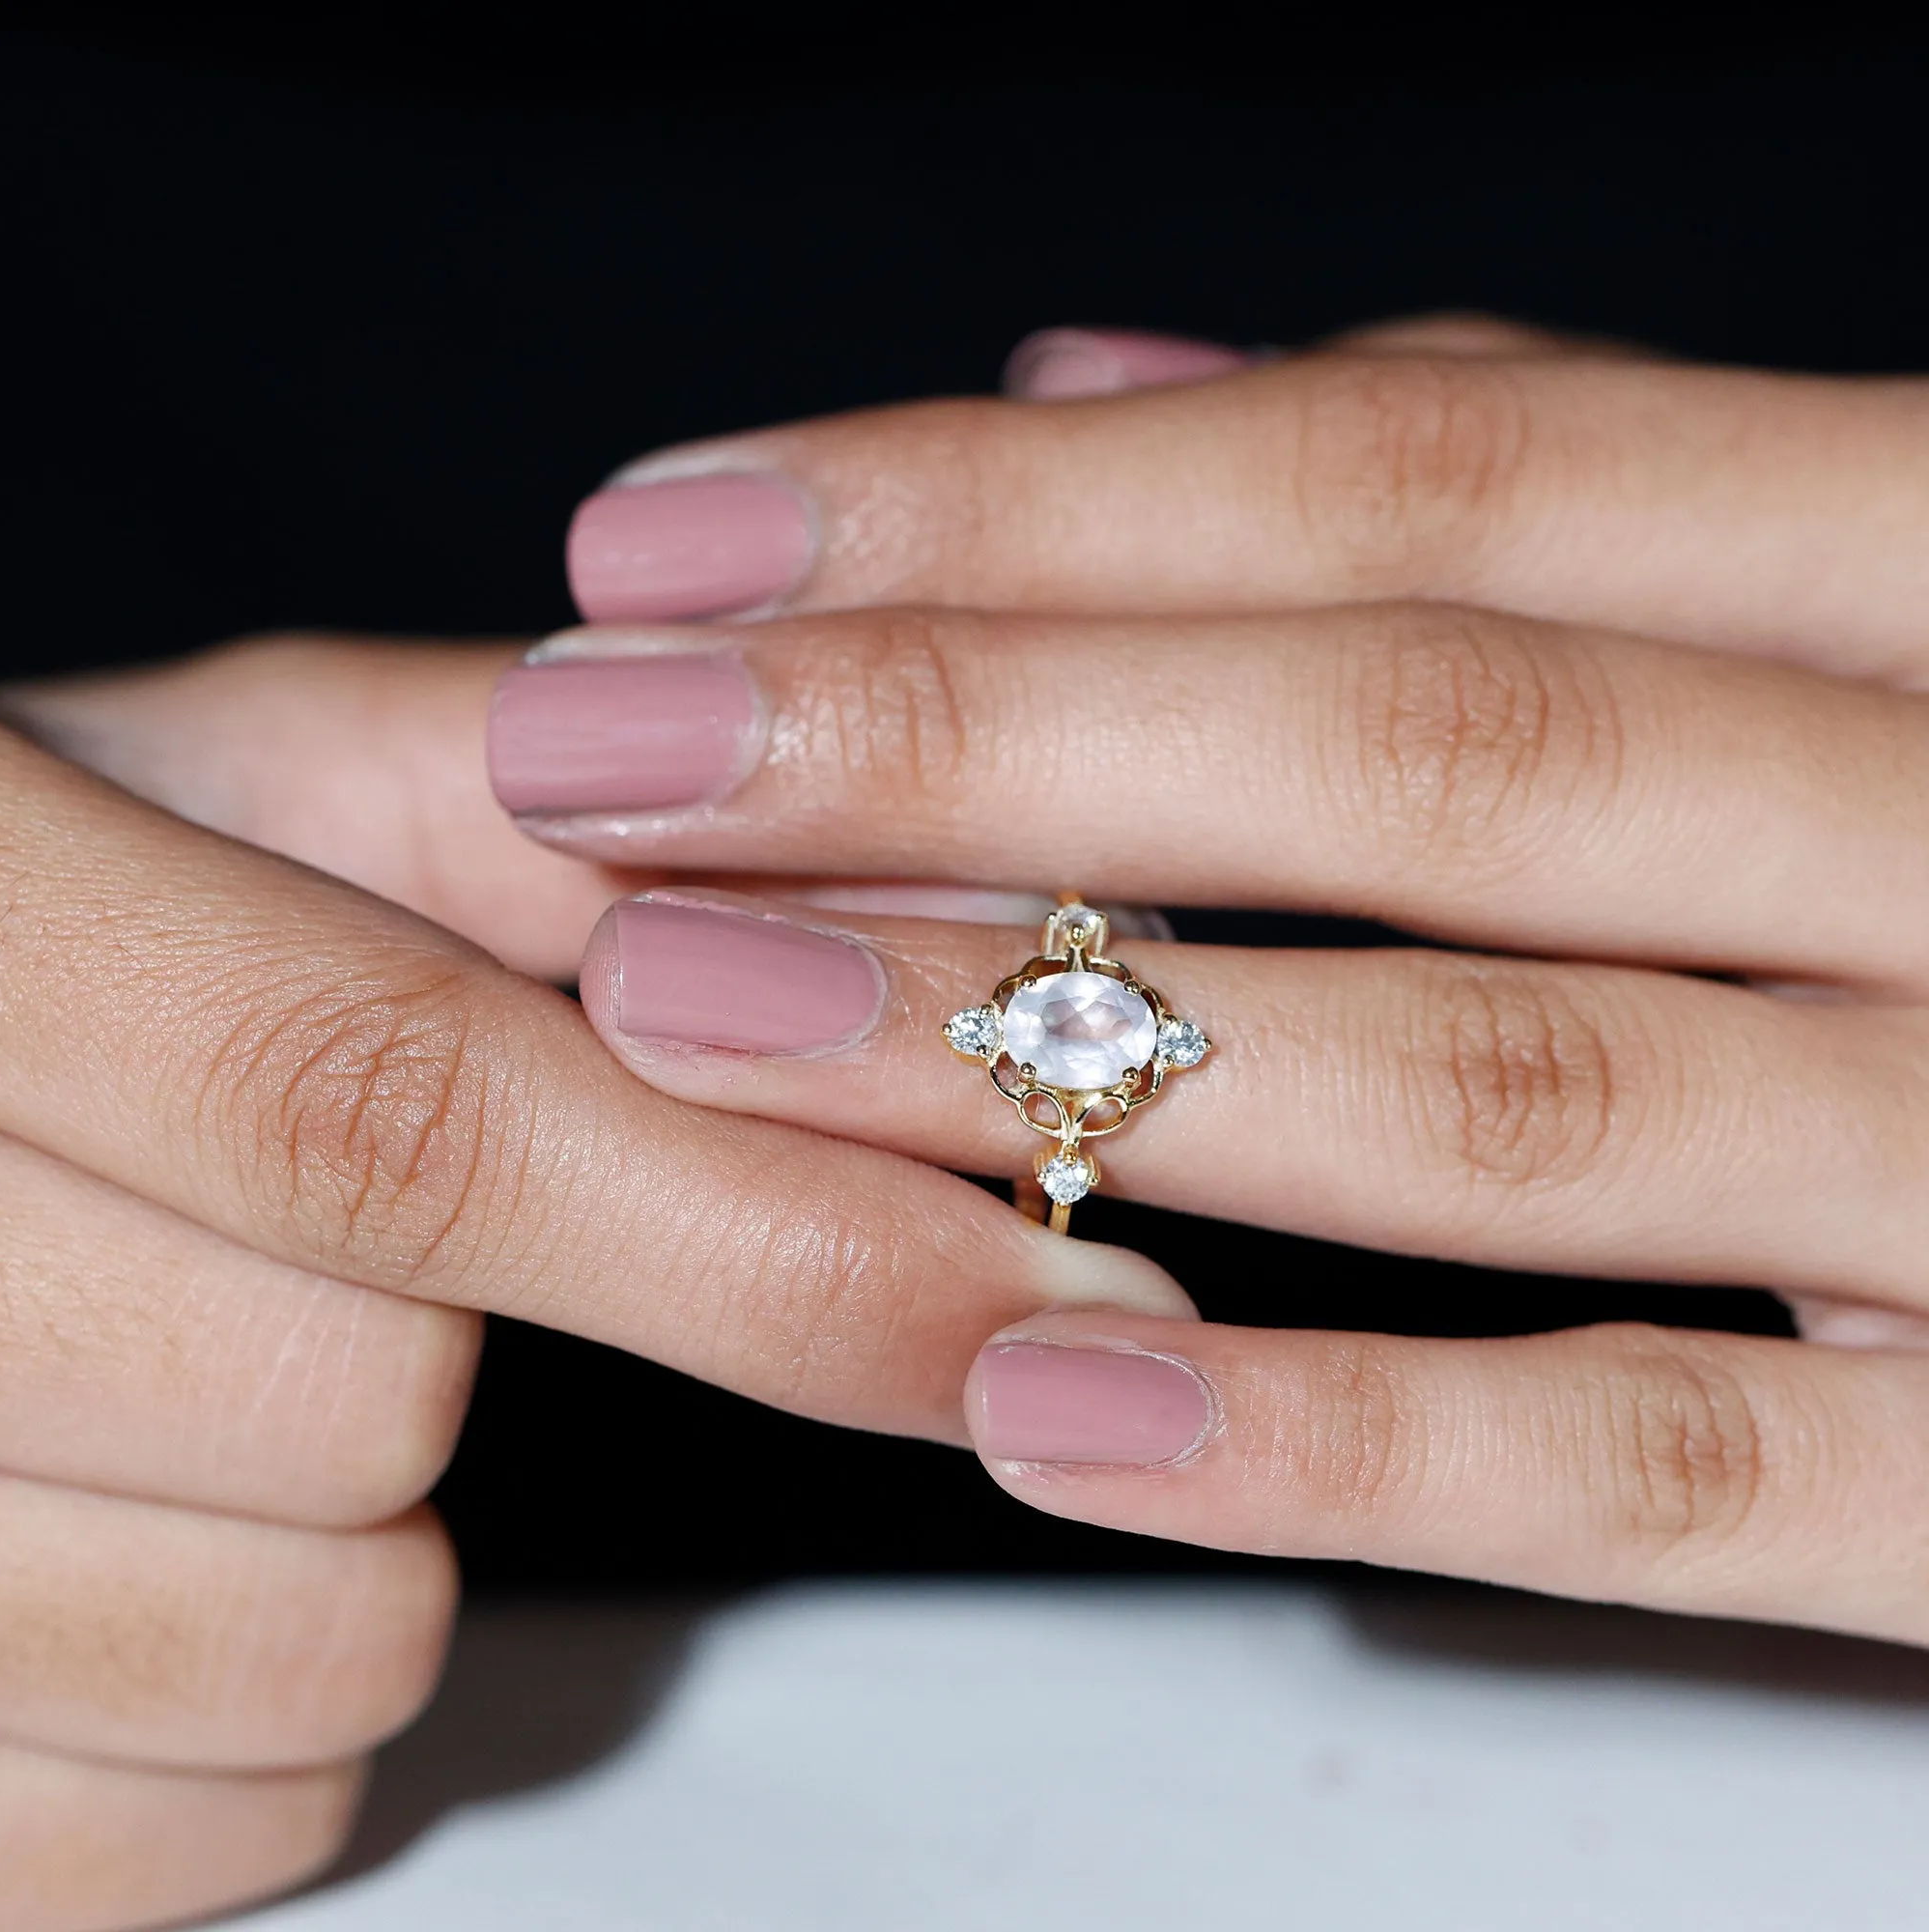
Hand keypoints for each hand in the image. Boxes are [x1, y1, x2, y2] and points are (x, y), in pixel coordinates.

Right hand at [0, 678, 1184, 1930]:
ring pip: (305, 1654)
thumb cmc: (17, 905)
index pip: (388, 1114)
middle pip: (365, 1416)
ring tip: (205, 1353)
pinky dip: (260, 1701)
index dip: (755, 1229)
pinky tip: (153, 1510)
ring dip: (360, 1525)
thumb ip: (551, 820)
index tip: (1043, 1301)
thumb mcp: (234, 779)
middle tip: (337, 1231)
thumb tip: (917, 935)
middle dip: (461, 1333)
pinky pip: (206, 1823)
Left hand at [490, 318, 1928, 1645]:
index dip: (1012, 503)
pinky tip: (1036, 1398)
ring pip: (1517, 1091)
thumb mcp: (1845, 593)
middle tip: (596, 754)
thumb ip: (1515, 477)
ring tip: (702, 1018)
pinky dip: (1349, 1450)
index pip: (1427, 479)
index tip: (676, 541)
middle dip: (969, 739)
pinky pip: (1680, 1483)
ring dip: (1064, 1057)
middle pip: (1429, 745)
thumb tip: (1096, 385)